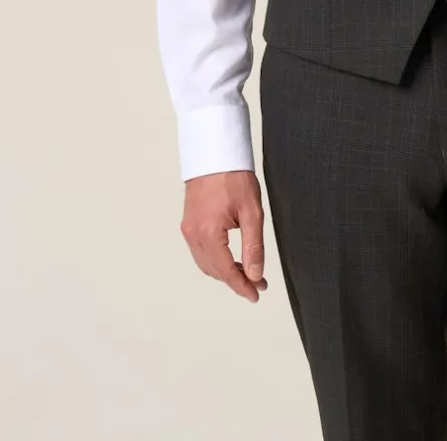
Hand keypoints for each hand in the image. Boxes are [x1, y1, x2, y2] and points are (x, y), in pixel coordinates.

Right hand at [180, 169, 267, 301]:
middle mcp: (193, 234)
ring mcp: (188, 229)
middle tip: (258, 281)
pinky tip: (231, 257)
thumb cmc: (234, 176)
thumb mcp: (252, 211)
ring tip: (247, 271)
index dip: (242, 286)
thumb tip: (255, 273)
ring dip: (225, 271)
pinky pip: (200, 251)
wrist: (215, 152)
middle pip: (214, 271)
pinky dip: (215, 260)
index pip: (226, 271)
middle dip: (236, 279)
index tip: (256, 294)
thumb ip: (253, 245)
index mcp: (208, 232)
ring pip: (205, 263)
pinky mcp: (188, 223)